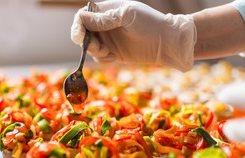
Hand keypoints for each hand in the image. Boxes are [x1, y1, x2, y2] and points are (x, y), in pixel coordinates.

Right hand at [71, 0, 195, 71]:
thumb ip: (105, 19)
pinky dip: (102, 59)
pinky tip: (114, 57)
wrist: (166, 42)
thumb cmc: (149, 23)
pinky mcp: (112, 52)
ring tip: (109, 53)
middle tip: (100, 48)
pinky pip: (98, 57)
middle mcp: (103, 25)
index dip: (78, 26)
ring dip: (95, 52)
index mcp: (106, 11)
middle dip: (87, 42)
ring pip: (89, 47)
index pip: (82, 16)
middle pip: (82, 33)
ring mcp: (107, 39)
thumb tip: (82, 18)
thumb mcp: (127, 16)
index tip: (80, 37)